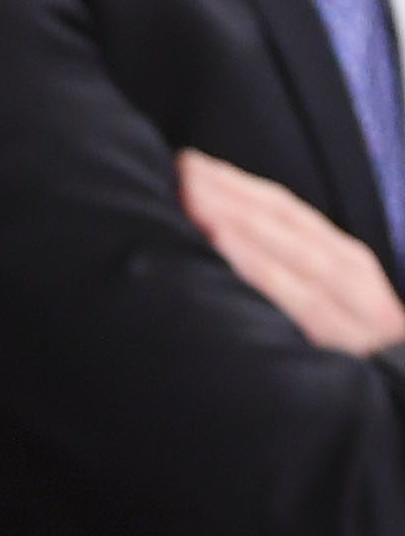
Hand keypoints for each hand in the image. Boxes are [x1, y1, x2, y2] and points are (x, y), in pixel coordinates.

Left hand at [180, 149, 404, 353]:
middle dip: (234, 191)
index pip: (290, 217)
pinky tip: (224, 242)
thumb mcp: (328, 329)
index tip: (194, 167)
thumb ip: (293, 291)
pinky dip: (261, 267)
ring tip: (192, 194)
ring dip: (239, 217)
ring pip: (292, 250)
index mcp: (347, 272)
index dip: (242, 188)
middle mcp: (353, 280)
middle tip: (180, 166)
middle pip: (289, 222)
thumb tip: (231, 262)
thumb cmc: (356, 369)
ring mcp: (355, 310)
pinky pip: (299, 297)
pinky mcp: (349, 344)